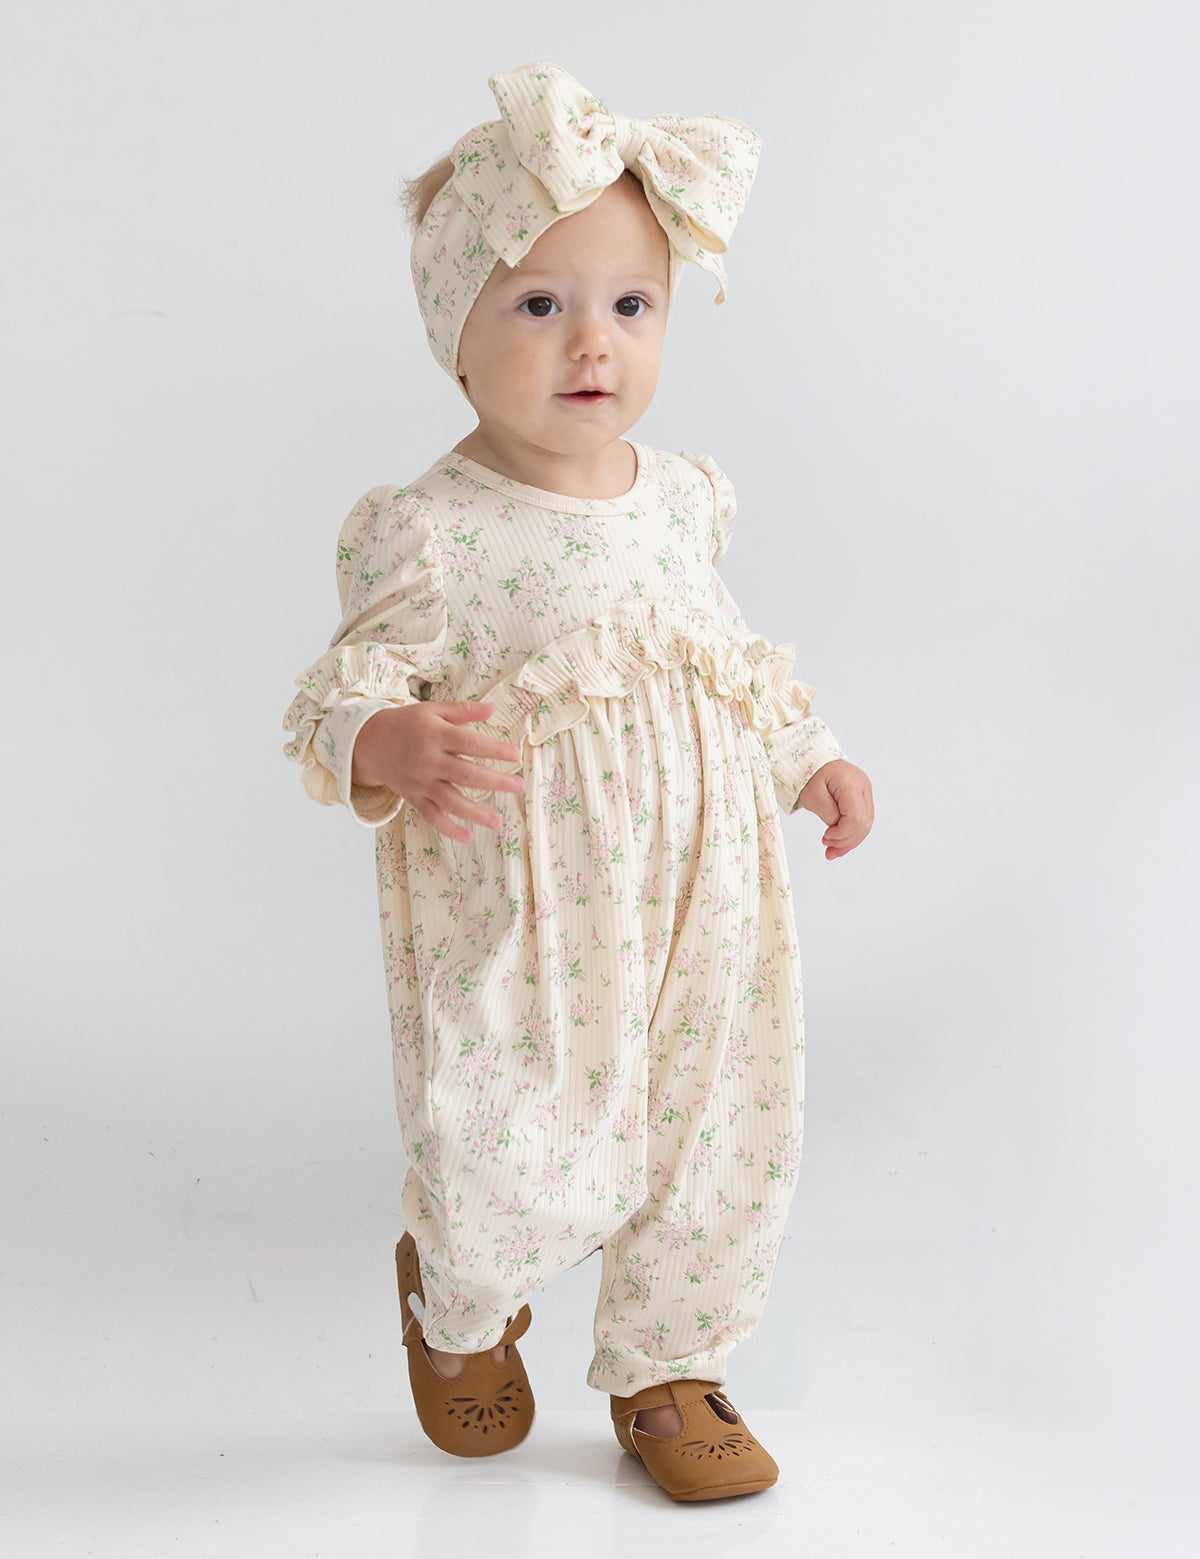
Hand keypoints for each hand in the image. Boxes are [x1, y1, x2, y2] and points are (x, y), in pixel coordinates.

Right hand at [350, 700, 523, 841]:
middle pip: (466, 775)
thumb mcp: (433, 710)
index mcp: (436, 736)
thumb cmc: (406, 724)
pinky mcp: (414, 797)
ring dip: (475, 813)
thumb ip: (463, 710)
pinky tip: (467, 837)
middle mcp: (429, 761)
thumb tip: (493, 708)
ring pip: (450, 801)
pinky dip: (448, 829)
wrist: (370, 743)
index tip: (515, 755)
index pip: (470, 744)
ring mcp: (421, 782)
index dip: (494, 749)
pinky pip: (431, 816)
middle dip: (494, 782)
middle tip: (518, 786)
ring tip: (498, 821)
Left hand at [796, 759, 873, 859]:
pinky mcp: (862, 799)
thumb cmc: (809, 775)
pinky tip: (839, 846)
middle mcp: (864, 787)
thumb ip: (828, 814)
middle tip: (826, 846)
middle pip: (864, 822)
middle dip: (845, 840)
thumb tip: (839, 829)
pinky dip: (850, 835)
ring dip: (849, 841)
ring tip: (831, 850)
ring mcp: (865, 793)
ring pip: (865, 825)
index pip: (856, 816)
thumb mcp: (812, 795)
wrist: (813, 762)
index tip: (825, 836)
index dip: (842, 832)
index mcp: (851, 782)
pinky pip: (861, 821)